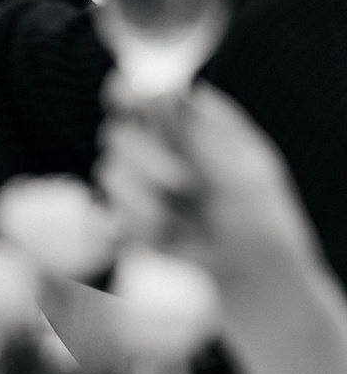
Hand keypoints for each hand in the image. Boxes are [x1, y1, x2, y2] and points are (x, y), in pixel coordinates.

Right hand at [97, 80, 323, 279]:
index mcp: (192, 127)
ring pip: (110, 171)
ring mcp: (140, 184)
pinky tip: (169, 239)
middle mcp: (160, 149)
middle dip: (147, 158)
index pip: (146, 91)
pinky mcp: (127, 218)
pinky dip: (140, 227)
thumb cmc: (263, 224)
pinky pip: (111, 213)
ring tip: (180, 223)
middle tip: (184, 184)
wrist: (253, 284)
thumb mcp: (247, 174)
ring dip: (145, 200)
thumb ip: (205, 135)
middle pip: (120, 130)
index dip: (129, 89)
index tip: (130, 99)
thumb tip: (170, 92)